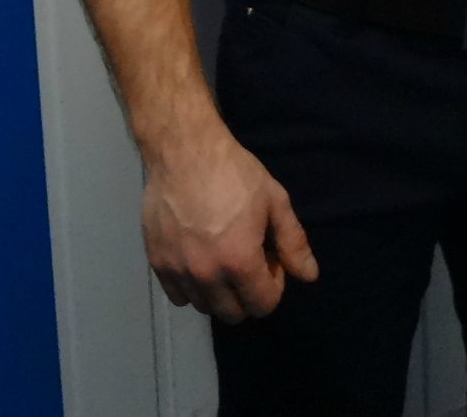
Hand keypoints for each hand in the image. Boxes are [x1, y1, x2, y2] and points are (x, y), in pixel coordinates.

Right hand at [141, 125, 318, 322]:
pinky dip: (191, 288)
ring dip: (219, 292)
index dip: (273, 285)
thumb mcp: (275, 201)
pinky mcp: (156, 263)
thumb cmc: (234, 173)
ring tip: (222, 258)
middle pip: (233, 313)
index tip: (269, 259)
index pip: (262, 305)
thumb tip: (310, 276)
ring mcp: (178, 270)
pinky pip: (178, 296)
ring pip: (205, 307)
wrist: (184, 151)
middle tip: (247, 260)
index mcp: (239, 260)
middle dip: (247, 293)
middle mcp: (207, 274)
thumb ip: (293, 243)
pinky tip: (199, 260)